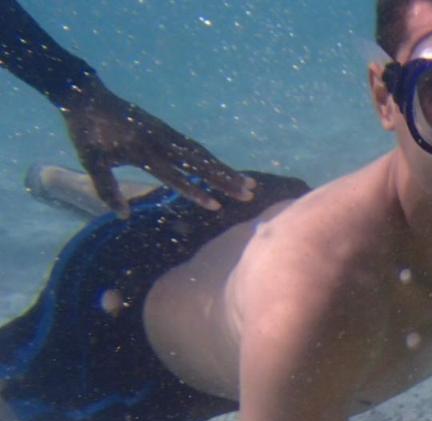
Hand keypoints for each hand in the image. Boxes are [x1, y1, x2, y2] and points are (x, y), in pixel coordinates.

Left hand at [59, 74, 254, 216]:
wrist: (86, 96)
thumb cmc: (86, 133)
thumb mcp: (91, 161)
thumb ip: (107, 188)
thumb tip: (123, 215)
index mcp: (142, 151)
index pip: (174, 175)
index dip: (194, 192)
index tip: (216, 206)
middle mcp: (160, 141)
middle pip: (199, 163)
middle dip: (225, 180)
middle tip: (248, 194)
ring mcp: (166, 133)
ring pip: (202, 154)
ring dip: (226, 169)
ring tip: (248, 183)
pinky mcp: (167, 130)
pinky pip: (195, 146)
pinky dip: (213, 159)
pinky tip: (225, 169)